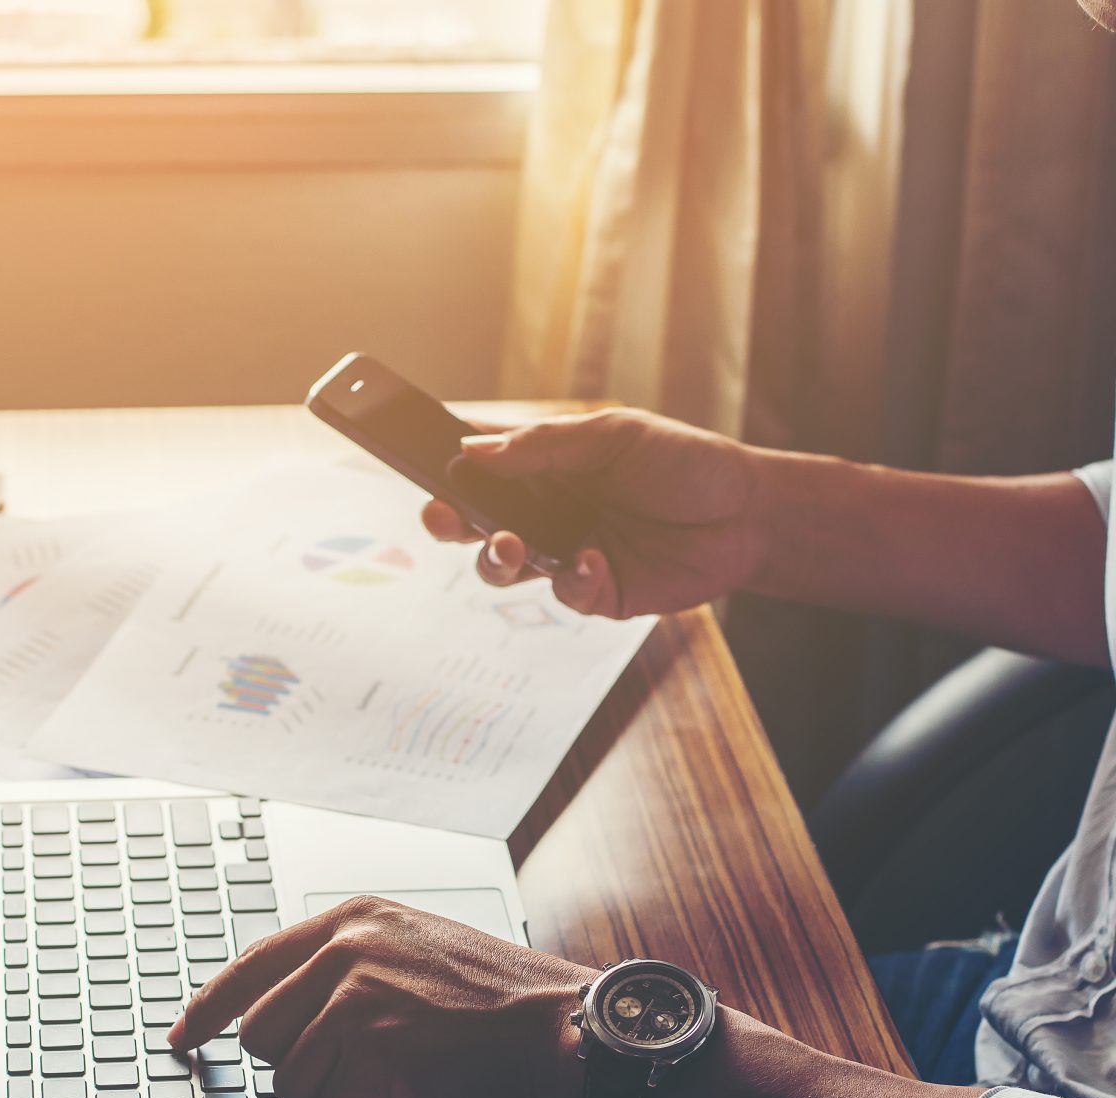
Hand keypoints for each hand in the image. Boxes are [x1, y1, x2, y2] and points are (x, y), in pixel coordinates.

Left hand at [166, 897, 590, 1097]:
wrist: (565, 1025)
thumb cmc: (503, 999)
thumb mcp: (415, 949)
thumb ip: (350, 965)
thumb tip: (286, 1011)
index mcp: (352, 919)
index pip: (249, 966)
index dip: (207, 1010)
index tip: (184, 1037)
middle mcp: (345, 949)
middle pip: (261, 1036)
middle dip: (304, 1066)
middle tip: (363, 1066)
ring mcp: (356, 998)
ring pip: (293, 1083)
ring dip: (342, 1096)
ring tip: (402, 1073)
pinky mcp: (373, 1050)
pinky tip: (415, 1092)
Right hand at [421, 407, 765, 618]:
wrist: (747, 513)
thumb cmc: (684, 464)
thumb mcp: (613, 437)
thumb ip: (544, 447)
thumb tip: (474, 450)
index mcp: (544, 469)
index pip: (480, 467)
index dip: (445, 467)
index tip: (417, 461)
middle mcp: (546, 514)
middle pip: (474, 525)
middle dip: (450, 522)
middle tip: (444, 517)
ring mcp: (566, 555)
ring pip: (504, 567)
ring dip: (496, 558)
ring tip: (511, 545)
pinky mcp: (597, 593)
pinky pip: (564, 593)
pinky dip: (572, 579)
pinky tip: (593, 560)